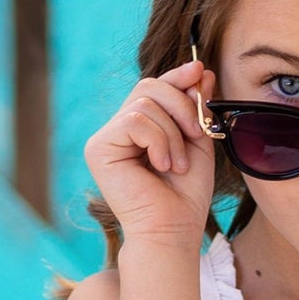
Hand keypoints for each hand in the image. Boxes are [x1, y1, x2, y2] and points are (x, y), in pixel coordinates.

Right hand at [83, 57, 217, 246]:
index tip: (200, 70)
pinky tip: (161, 166)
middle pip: (148, 87)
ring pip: (144, 103)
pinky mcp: (98, 149)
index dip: (176, 77)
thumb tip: (200, 69)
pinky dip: (158, 141)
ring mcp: (104, 139)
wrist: (172, 231)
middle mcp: (117, 131)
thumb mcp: (197, 143)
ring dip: (172, 134)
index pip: (154, 89)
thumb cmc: (185, 196)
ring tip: (177, 165)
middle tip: (196, 133)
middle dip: (181, 105)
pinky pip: (135, 120)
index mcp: (139, 130)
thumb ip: (196, 108)